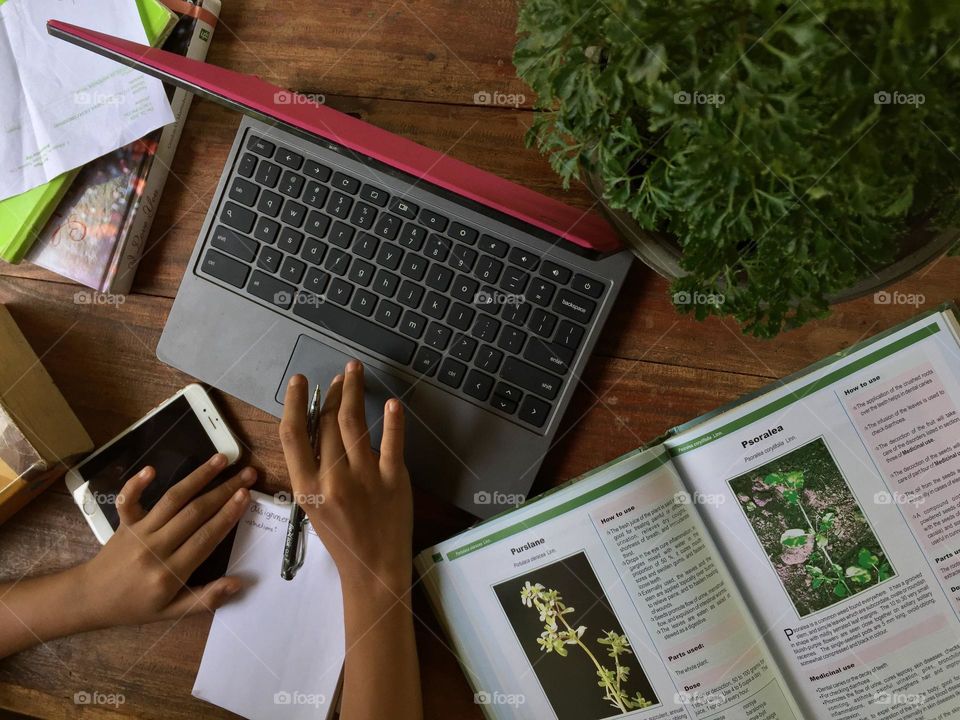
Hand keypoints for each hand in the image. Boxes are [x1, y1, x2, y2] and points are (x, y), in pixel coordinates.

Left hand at [75, 454, 256, 628]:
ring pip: (172, 499)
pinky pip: (128, 500)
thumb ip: (206, 599)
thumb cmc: (135, 607)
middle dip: (223, 491)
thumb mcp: (172, 613)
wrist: (89, 600)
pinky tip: (153, 468)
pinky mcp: (124, 523)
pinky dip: (137, 484)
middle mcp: (155, 548)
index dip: (227, 515)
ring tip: (220, 459)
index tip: (245, 496)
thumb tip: (239, 583)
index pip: (206, 538)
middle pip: (195, 513)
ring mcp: (138, 532)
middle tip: (246, 475)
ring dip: (198, 476)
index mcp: (170, 573)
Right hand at [279, 363, 412, 595]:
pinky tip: (391, 402)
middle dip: (333, 392)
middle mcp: (332, 479)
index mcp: (307, 486)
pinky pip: (392, 444)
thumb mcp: (313, 505)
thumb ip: (314, 469)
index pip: (294, 434)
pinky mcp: (394, 481)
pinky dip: (392, 421)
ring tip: (355, 371)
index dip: (296, 403)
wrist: (373, 568)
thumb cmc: (341, 537)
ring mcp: (365, 479)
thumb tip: (319, 426)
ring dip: (354, 392)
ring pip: (354, 425)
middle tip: (340, 375)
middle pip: (328, 424)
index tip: (301, 381)